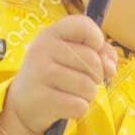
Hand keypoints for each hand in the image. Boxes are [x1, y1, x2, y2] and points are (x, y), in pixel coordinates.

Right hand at [3, 15, 117, 134]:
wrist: (23, 104)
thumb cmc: (55, 75)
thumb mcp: (72, 56)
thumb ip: (99, 53)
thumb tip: (110, 67)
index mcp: (51, 33)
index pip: (83, 25)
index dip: (97, 39)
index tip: (93, 51)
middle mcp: (42, 49)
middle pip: (93, 61)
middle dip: (96, 76)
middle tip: (81, 80)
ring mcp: (39, 74)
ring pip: (88, 86)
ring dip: (88, 95)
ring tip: (72, 93)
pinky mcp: (41, 100)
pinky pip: (79, 106)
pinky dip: (79, 109)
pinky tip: (65, 107)